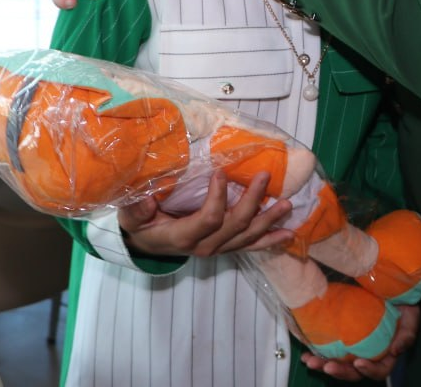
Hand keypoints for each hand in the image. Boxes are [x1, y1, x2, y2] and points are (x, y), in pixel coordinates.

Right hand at [119, 171, 294, 258]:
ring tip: (287, 204)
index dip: (217, 197)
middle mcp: (205, 246)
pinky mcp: (226, 247)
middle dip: (252, 201)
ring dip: (269, 220)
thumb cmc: (141, 226)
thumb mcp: (132, 218)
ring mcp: (218, 248)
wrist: (146, 246)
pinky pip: (251, 246)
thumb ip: (137, 210)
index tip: (220, 171)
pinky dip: (270, 239)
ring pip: (248, 236)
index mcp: (184, 237)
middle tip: (265, 176)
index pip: (208, 219)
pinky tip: (288, 233)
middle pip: (235, 225)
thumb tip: (147, 199)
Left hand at [299, 304, 419, 380]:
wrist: (386, 281)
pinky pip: (328, 348)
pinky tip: (306, 353)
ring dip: (324, 365)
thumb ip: (407, 333)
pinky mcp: (340, 335)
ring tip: (311, 362)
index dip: (370, 370)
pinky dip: (317, 352)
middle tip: (327, 366)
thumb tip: (396, 350)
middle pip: (354, 371)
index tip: (358, 363)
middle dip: (340, 371)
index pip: (380, 370)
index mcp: (385, 353)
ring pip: (339, 362)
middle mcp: (368, 353)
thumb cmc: (401, 300)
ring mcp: (353, 345)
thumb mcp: (410, 315)